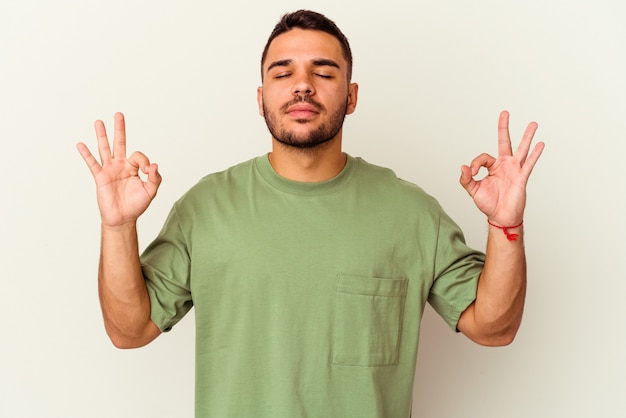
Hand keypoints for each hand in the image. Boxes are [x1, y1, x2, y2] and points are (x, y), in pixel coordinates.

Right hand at [76, 112, 161, 227]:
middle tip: (119, 114)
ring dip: (102, 135)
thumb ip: (155, 178)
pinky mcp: (100, 177)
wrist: (123, 218)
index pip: (138, 155)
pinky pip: (92, 164)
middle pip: (120, 143)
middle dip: (120, 129)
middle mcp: (121, 165)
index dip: (144, 162)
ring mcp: (109, 170)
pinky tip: (81, 144)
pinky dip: (86, 154)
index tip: (147, 172)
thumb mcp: (150, 191)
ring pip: (105, 149)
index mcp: (133, 167)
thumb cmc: (137, 205)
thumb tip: (154, 165)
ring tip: (99, 122)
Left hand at [459, 110, 543, 225]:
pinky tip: (540, 144)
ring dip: (527, 136)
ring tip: (533, 124)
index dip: (476, 163)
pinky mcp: (521, 177)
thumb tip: (463, 167)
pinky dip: (535, 154)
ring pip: (521, 149)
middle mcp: (504, 165)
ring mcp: (514, 170)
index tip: (473, 173)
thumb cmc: (488, 204)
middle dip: (503, 127)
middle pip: (504, 142)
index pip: (483, 157)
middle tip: (504, 113)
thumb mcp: (473, 190)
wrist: (501, 217)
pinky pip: (529, 164)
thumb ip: (466, 179)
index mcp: (492, 167)